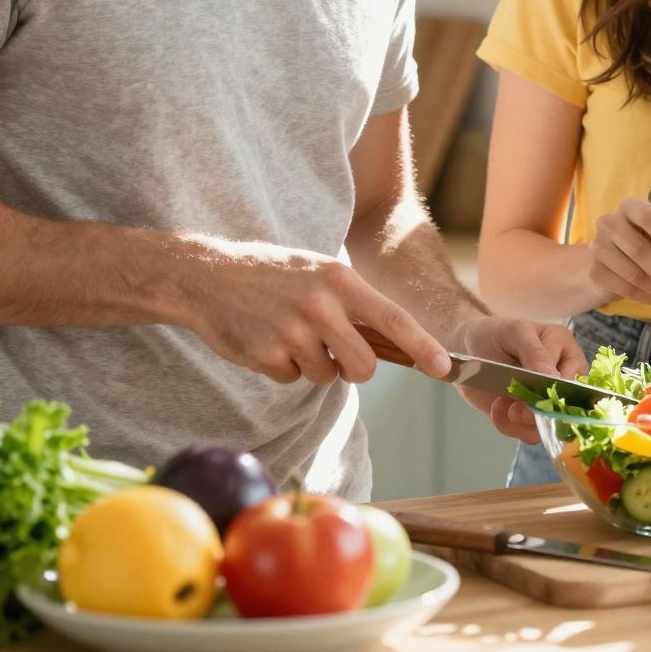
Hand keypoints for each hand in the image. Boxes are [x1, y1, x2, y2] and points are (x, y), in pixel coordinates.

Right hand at [164, 236, 452, 387]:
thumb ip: (352, 302)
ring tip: (288, 332)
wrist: (205, 276)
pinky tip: (266, 339)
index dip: (423, 346)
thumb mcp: (318, 272)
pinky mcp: (266, 355)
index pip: (394, 318)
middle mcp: (321, 305)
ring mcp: (292, 332)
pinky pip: (293, 379)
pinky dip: (283, 367)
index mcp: (340, 280)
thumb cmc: (271, 275)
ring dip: (313, 365)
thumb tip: (392, 342)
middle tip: (335, 353)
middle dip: (354, 369)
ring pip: (326, 376)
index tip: (445, 368)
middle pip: (363, 366)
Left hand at [450, 316, 587, 444]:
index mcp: (567, 353)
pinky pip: (527, 433)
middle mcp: (562, 380)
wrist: (466, 349)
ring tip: (501, 404)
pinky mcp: (526, 415)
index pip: (576, 383)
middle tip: (514, 407)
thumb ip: (536, 353)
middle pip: (565, 410)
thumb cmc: (495, 333)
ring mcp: (544, 401)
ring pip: (547, 426)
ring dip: (520, 421)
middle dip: (537, 412)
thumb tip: (553, 378)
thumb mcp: (515, 332)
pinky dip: (509, 425)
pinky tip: (497, 407)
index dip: (559, 394)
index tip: (536, 394)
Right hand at [584, 197, 650, 309]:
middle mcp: (609, 222)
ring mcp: (597, 246)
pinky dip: (644, 297)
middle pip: (640, 250)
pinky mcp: (593, 270)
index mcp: (630, 207)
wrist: (608, 263)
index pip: (649, 217)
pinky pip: (623, 287)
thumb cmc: (642, 245)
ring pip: (633, 273)